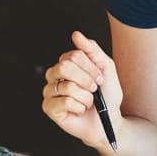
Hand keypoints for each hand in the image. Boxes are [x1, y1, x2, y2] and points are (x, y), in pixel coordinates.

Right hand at [41, 32, 120, 151]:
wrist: (108, 121)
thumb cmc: (107, 95)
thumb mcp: (105, 68)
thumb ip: (92, 50)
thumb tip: (76, 34)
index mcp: (67, 62)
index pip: (74, 55)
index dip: (91, 68)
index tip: (99, 79)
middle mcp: (54, 74)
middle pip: (64, 66)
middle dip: (86, 80)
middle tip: (94, 90)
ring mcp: (50, 91)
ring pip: (67, 86)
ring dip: (85, 97)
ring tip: (87, 102)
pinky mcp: (48, 107)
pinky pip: (64, 101)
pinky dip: (78, 107)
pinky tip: (79, 111)